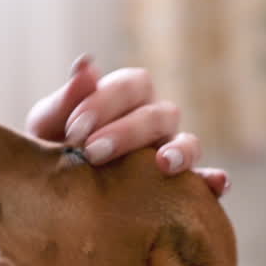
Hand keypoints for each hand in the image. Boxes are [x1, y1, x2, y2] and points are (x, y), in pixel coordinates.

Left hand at [0, 56, 231, 265]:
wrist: (51, 200)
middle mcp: (154, 123)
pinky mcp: (180, 188)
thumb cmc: (51, 153)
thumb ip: (66, 100)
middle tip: (93, 152)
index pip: (132, 85)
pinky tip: (216, 186)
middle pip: (159, 113)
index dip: (106, 102)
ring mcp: (170, 153)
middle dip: (127, 131)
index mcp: (126, 99)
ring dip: (179, 151)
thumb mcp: (48, 127)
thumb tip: (85, 64)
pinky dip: (213, 181)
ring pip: (189, 142)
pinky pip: (205, 183)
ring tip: (163, 165)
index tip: (75, 129)